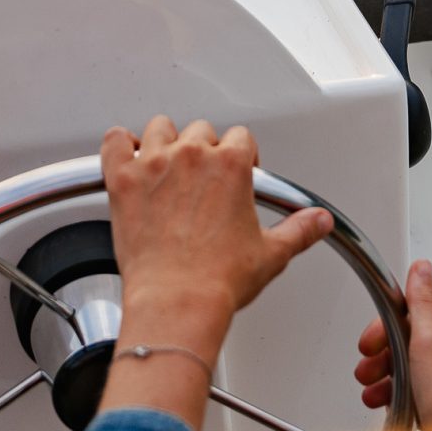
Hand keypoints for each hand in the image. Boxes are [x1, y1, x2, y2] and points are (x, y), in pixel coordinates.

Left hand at [97, 117, 332, 429]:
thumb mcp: (271, 254)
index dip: (241, 155)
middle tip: (203, 182)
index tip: (238, 173)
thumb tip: (318, 222)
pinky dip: (118, 144)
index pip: (240, 137)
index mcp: (230, 165)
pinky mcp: (122, 180)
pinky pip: (113, 141)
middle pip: (200, 130)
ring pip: (159, 128)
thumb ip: (299, 230)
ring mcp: (153, 164)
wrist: (177, 302)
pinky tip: (127, 157)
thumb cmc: (218, 280)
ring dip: (164, 143)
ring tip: (167, 167)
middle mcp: (192, 156)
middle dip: (204, 151)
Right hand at [356, 259, 431, 430]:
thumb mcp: (430, 340)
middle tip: (366, 371)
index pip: (405, 320)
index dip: (381, 330)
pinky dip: (391, 398)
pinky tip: (386, 405)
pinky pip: (406, 395)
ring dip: (381, 380)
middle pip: (400, 346)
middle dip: (378, 358)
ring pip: (401, 372)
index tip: (368, 344)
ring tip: (372, 392)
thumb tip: (422, 267)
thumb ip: (423, 303)